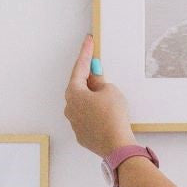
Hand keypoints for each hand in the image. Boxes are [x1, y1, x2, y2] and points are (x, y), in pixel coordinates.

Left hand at [64, 34, 137, 158]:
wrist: (117, 145)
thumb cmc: (112, 116)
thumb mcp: (110, 91)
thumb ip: (100, 81)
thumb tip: (95, 78)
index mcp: (74, 93)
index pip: (80, 67)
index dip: (86, 53)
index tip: (88, 41)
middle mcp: (70, 107)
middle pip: (78, 86)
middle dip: (88, 76)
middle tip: (97, 65)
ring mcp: (74, 122)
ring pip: (83, 103)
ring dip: (92, 96)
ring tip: (106, 92)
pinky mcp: (82, 134)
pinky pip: (87, 117)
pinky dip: (94, 111)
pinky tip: (105, 111)